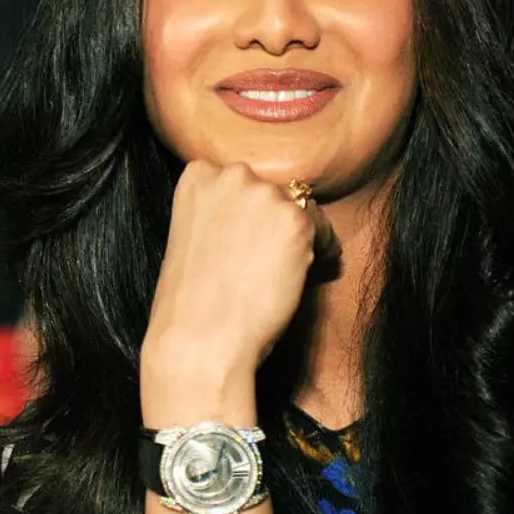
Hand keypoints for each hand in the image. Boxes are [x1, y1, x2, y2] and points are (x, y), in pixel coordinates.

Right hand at [140, 161, 335, 426]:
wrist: (199, 338)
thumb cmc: (190, 300)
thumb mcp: (192, 237)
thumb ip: (221, 213)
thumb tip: (263, 217)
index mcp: (198, 175)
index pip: (239, 180)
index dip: (247, 211)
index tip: (246, 237)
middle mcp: (232, 175)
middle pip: (272, 190)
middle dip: (273, 220)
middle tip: (266, 259)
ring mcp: (265, 195)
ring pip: (300, 208)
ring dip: (298, 236)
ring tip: (283, 272)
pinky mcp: (296, 221)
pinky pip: (323, 230)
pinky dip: (322, 251)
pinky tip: (302, 276)